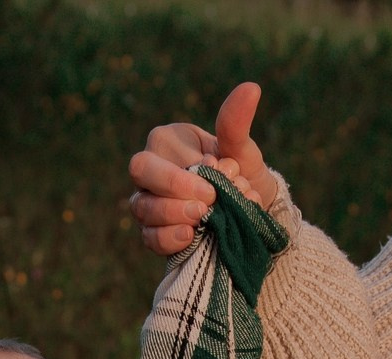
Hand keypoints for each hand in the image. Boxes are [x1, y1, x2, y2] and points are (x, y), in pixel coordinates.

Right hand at [128, 82, 281, 256]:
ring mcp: (148, 201)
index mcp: (168, 141)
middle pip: (140, 172)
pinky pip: (149, 237)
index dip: (185, 167)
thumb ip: (236, 123)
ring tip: (202, 220)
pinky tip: (189, 237)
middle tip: (206, 202)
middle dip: (173, 188)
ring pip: (142, 207)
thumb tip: (251, 88)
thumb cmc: (240, 173)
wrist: (248, 213)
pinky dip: (167, 239)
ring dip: (172, 215)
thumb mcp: (241, 149)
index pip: (158, 147)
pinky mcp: (154, 231)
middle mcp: (152, 169)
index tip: (218, 177)